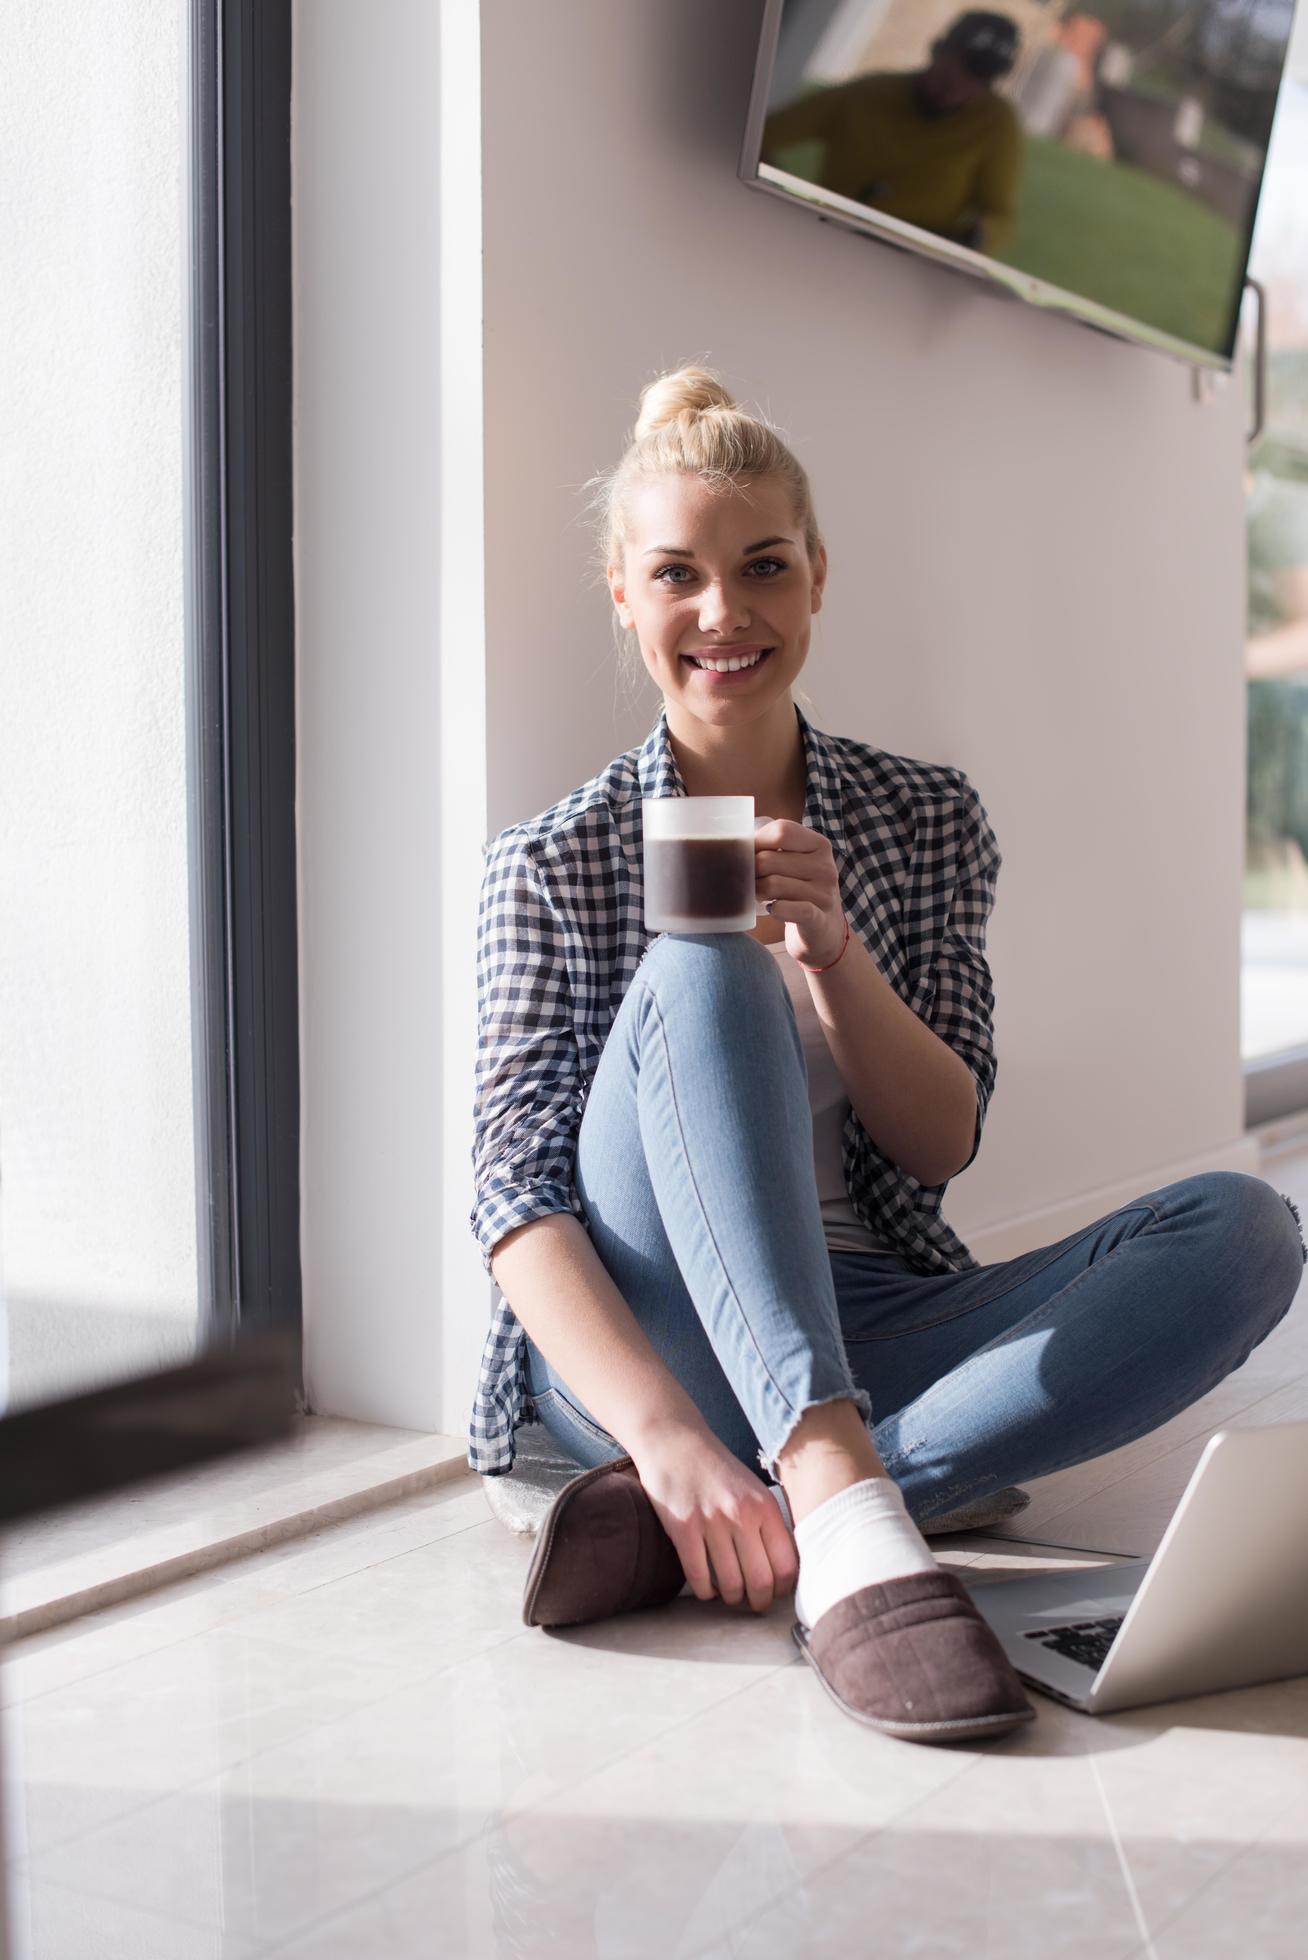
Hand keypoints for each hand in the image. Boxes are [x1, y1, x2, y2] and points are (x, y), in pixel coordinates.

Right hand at [628, 1418, 798, 1612]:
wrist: (675, 1440)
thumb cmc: (716, 1469)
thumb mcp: (753, 1489)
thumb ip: (767, 1523)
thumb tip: (782, 1567)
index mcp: (764, 1507)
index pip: (786, 1565)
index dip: (783, 1589)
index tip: (776, 1593)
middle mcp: (742, 1515)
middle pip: (760, 1581)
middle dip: (759, 1602)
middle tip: (753, 1604)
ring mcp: (711, 1522)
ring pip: (730, 1583)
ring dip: (731, 1598)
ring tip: (729, 1595)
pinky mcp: (683, 1527)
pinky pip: (698, 1575)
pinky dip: (704, 1591)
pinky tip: (706, 1588)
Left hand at [755, 818, 846, 967]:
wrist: (824, 932)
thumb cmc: (799, 891)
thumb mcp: (797, 862)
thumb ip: (774, 847)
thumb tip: (737, 843)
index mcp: (819, 846)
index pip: (781, 831)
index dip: (757, 842)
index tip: (750, 855)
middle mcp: (826, 867)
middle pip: (768, 860)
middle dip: (751, 872)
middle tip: (753, 881)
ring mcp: (824, 895)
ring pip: (771, 885)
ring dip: (757, 892)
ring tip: (761, 896)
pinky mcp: (818, 920)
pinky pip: (787, 909)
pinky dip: (775, 909)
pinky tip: (773, 910)